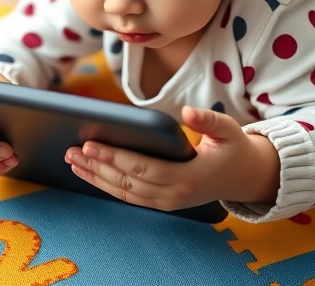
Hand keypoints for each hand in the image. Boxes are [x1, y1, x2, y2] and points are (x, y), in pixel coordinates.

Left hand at [64, 106, 280, 210]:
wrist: (244, 177)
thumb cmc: (233, 148)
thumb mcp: (229, 129)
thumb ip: (209, 120)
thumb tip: (187, 111)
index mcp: (188, 178)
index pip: (142, 168)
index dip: (114, 157)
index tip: (89, 143)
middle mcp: (174, 195)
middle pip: (126, 182)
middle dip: (96, 166)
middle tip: (70, 150)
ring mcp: (166, 203)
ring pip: (123, 193)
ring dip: (95, 177)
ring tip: (72, 161)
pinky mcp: (161, 203)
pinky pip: (129, 196)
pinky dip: (106, 185)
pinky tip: (89, 173)